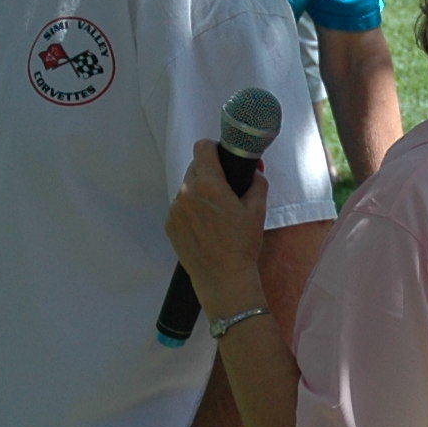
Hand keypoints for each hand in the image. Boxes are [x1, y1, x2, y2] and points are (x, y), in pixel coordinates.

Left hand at [163, 140, 270, 316]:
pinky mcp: (170, 224)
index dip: (214, 149)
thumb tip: (253, 172)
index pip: (203, 148)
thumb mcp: (257, 210)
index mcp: (208, 184)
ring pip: (186, 187)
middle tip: (224, 189)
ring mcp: (175, 209)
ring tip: (214, 212)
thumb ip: (256, 182)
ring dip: (199, 192)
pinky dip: (190, 209)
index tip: (222, 157)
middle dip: (209, 172)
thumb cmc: (241, 245)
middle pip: (195, 167)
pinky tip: (204, 225)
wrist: (222, 278)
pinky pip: (180, 206)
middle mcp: (186, 192)